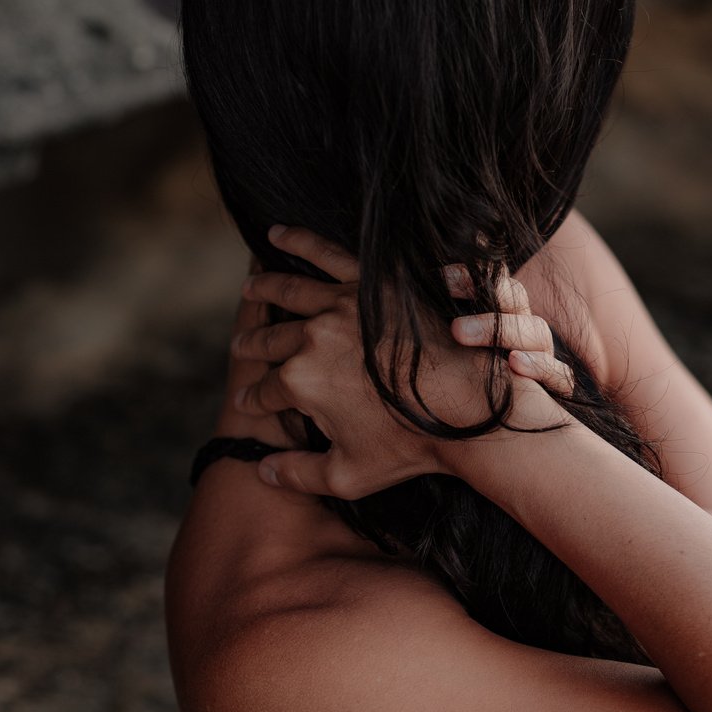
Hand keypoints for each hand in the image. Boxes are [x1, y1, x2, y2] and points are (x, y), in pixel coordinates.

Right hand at [228, 224, 574, 498]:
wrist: (471, 406)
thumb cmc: (414, 446)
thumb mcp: (349, 476)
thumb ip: (298, 474)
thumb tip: (262, 470)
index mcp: (302, 382)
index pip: (265, 391)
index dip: (254, 400)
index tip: (248, 402)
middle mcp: (313, 337)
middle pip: (270, 338)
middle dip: (251, 345)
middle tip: (240, 347)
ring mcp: (343, 305)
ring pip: (289, 289)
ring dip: (263, 288)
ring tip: (249, 289)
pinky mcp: (372, 282)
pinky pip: (328, 254)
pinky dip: (300, 242)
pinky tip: (278, 234)